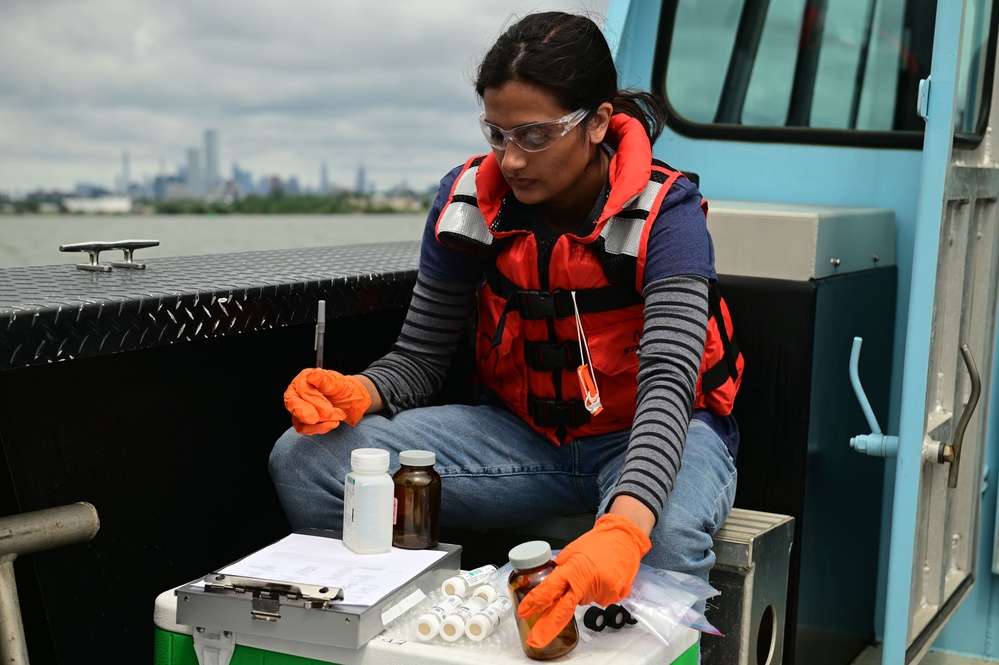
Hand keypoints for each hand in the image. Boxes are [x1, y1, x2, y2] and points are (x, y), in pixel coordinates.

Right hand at [283, 368, 371, 434]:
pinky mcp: (302, 421)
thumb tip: (313, 375)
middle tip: (324, 417)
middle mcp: (297, 393)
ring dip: (320, 423)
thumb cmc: (341, 389)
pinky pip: (306, 429)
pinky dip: (321, 428)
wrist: (348, 400)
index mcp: (303, 379)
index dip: (315, 401)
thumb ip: (324, 380)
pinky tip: (333, 423)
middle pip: (293, 405)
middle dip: (308, 414)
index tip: (329, 409)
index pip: (302, 390)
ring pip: (300, 421)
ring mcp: (298, 408)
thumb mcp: (337, 382)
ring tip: (337, 417)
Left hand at [516, 513, 651, 647]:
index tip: (525, 611)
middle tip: (536, 639)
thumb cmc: (599, 541)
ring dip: (583, 593)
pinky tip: (603, 577)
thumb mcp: (573, 550)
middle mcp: (586, 583)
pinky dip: (598, 591)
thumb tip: (552, 582)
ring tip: (594, 573)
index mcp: (573, 569)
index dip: (536, 602)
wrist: (624, 537)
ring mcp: (601, 592)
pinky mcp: (614, 597)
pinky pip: (599, 599)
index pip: (550, 589)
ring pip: (583, 601)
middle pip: (564, 610)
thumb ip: (562, 568)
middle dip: (548, 626)